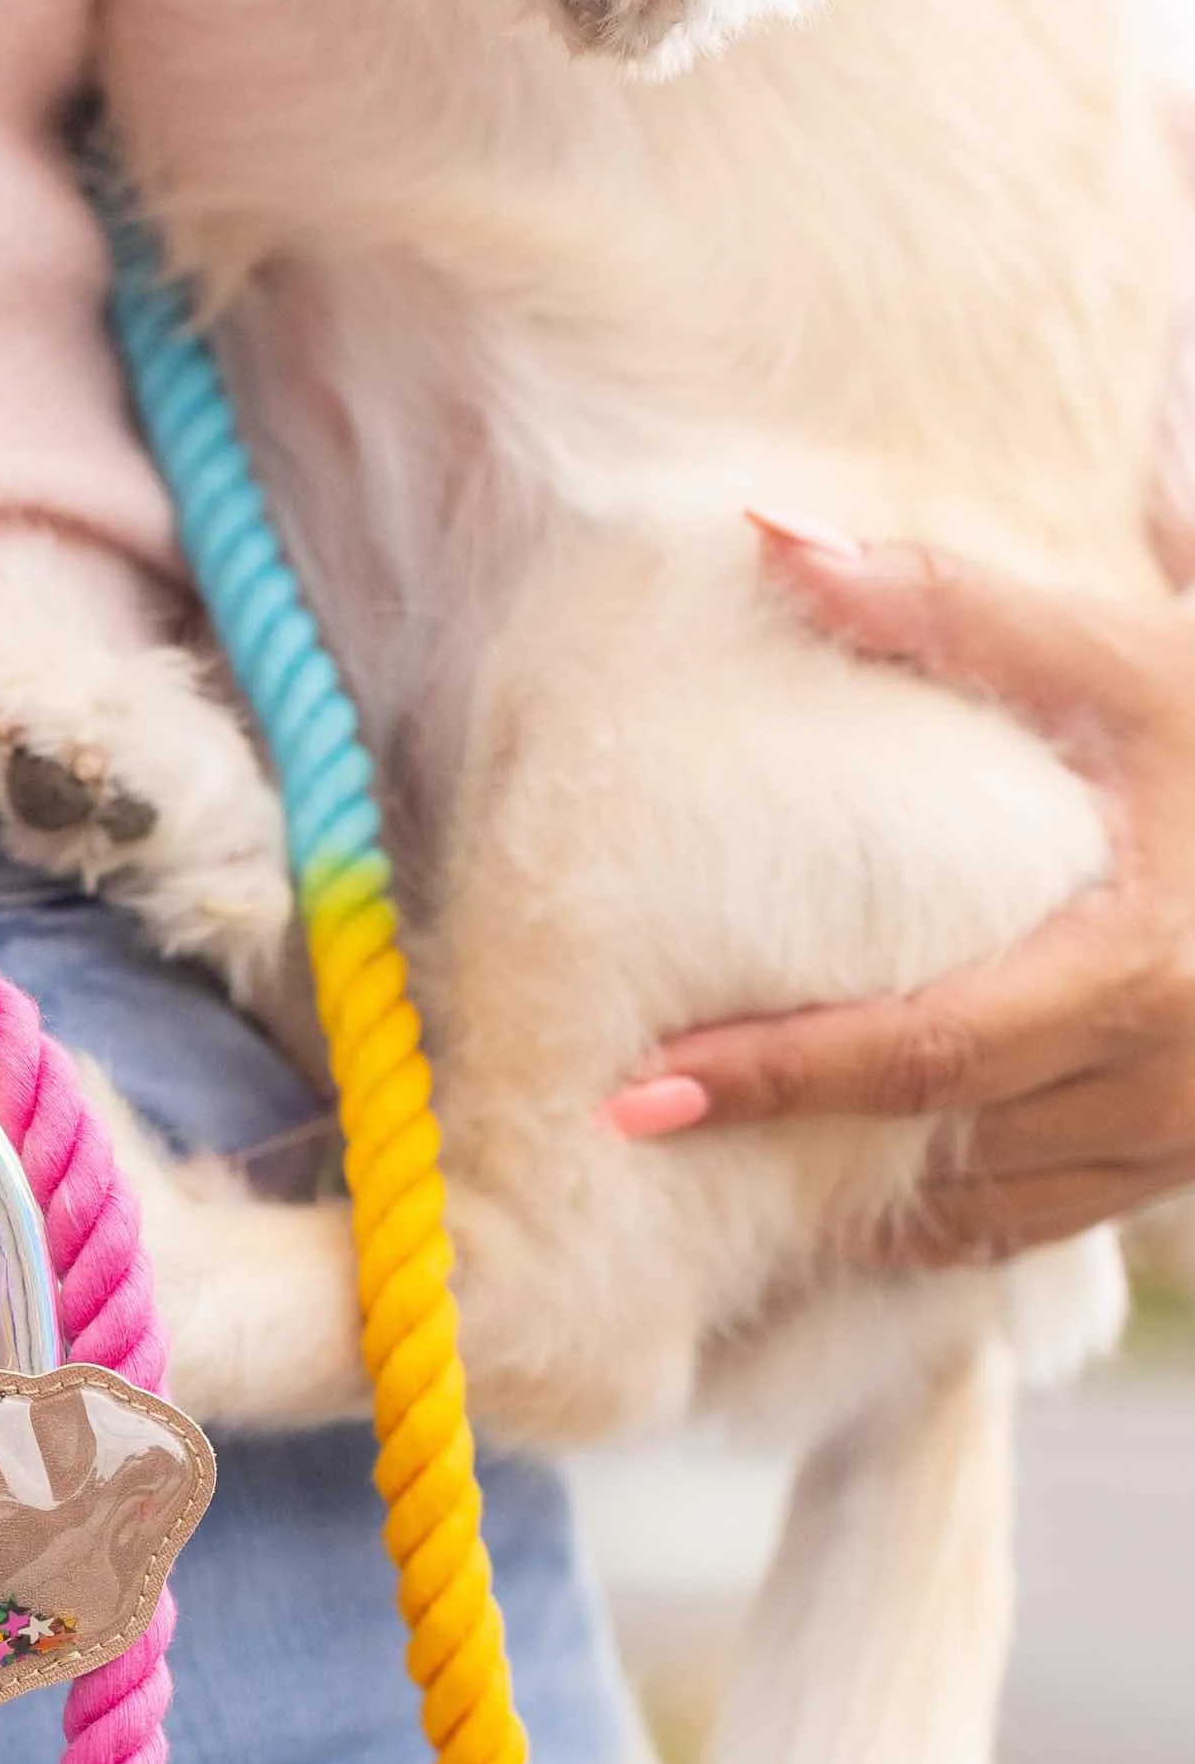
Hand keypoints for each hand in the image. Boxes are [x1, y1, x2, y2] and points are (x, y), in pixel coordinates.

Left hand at [601, 517, 1194, 1260]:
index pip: (920, 1053)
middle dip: (778, 1149)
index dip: (774, 1079)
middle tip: (625, 1136)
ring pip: (977, 1206)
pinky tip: (832, 1200)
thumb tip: (774, 537)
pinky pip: (1026, 1225)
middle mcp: (1169, 1080)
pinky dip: (929, 1220)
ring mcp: (1182, 1140)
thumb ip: (957, 606)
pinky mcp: (1182, 1168)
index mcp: (1143, 970)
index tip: (636, 1097)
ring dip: (846, 1199)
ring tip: (703, 1178)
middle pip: (931, 1142)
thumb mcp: (1135, 655)